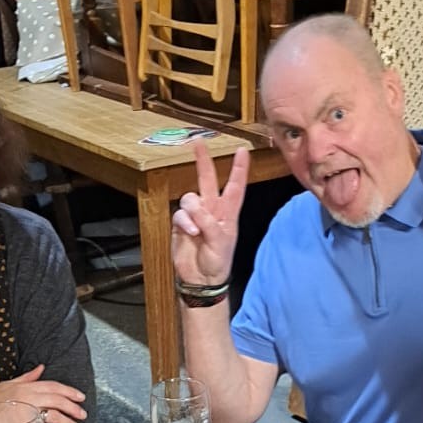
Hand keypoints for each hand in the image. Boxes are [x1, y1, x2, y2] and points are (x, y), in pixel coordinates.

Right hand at [0, 365, 86, 422]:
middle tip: (82, 414)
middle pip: (58, 401)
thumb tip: (41, 368)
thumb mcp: (7, 385)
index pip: (54, 386)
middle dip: (73, 408)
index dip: (69, 391)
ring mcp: (27, 413)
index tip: (80, 397)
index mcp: (26, 386)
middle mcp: (29, 397)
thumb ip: (27, 378)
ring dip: (67, 422)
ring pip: (54, 416)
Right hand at [172, 143, 249, 287]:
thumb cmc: (217, 262)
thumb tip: (195, 210)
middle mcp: (212, 209)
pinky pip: (179, 214)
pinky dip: (184, 222)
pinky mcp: (181, 223)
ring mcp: (195, 215)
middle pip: (207, 180)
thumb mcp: (221, 242)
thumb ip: (210, 223)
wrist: (201, 279)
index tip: (243, 151)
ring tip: (197, 231)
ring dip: (192, 212)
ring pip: (190, 198)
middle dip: (203, 161)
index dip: (239, 169)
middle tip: (198, 143)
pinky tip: (190, 233)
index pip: (235, 186)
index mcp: (228, 212)